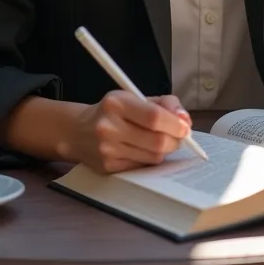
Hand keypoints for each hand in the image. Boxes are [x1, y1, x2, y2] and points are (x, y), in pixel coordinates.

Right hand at [66, 92, 191, 173]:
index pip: (154, 117)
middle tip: (179, 137)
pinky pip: (142, 166)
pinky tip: (144, 149)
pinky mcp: (108, 167)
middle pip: (157, 141)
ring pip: (152, 157)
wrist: (78, 131)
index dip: (175, 124)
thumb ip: (163, 104)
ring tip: (161, 141)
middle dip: (175, 140)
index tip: (185, 127)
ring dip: (164, 150)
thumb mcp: (134, 97)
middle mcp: (109, 127)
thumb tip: (185, 120)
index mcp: (117, 103)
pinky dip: (150, 159)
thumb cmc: (113, 111)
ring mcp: (107, 150)